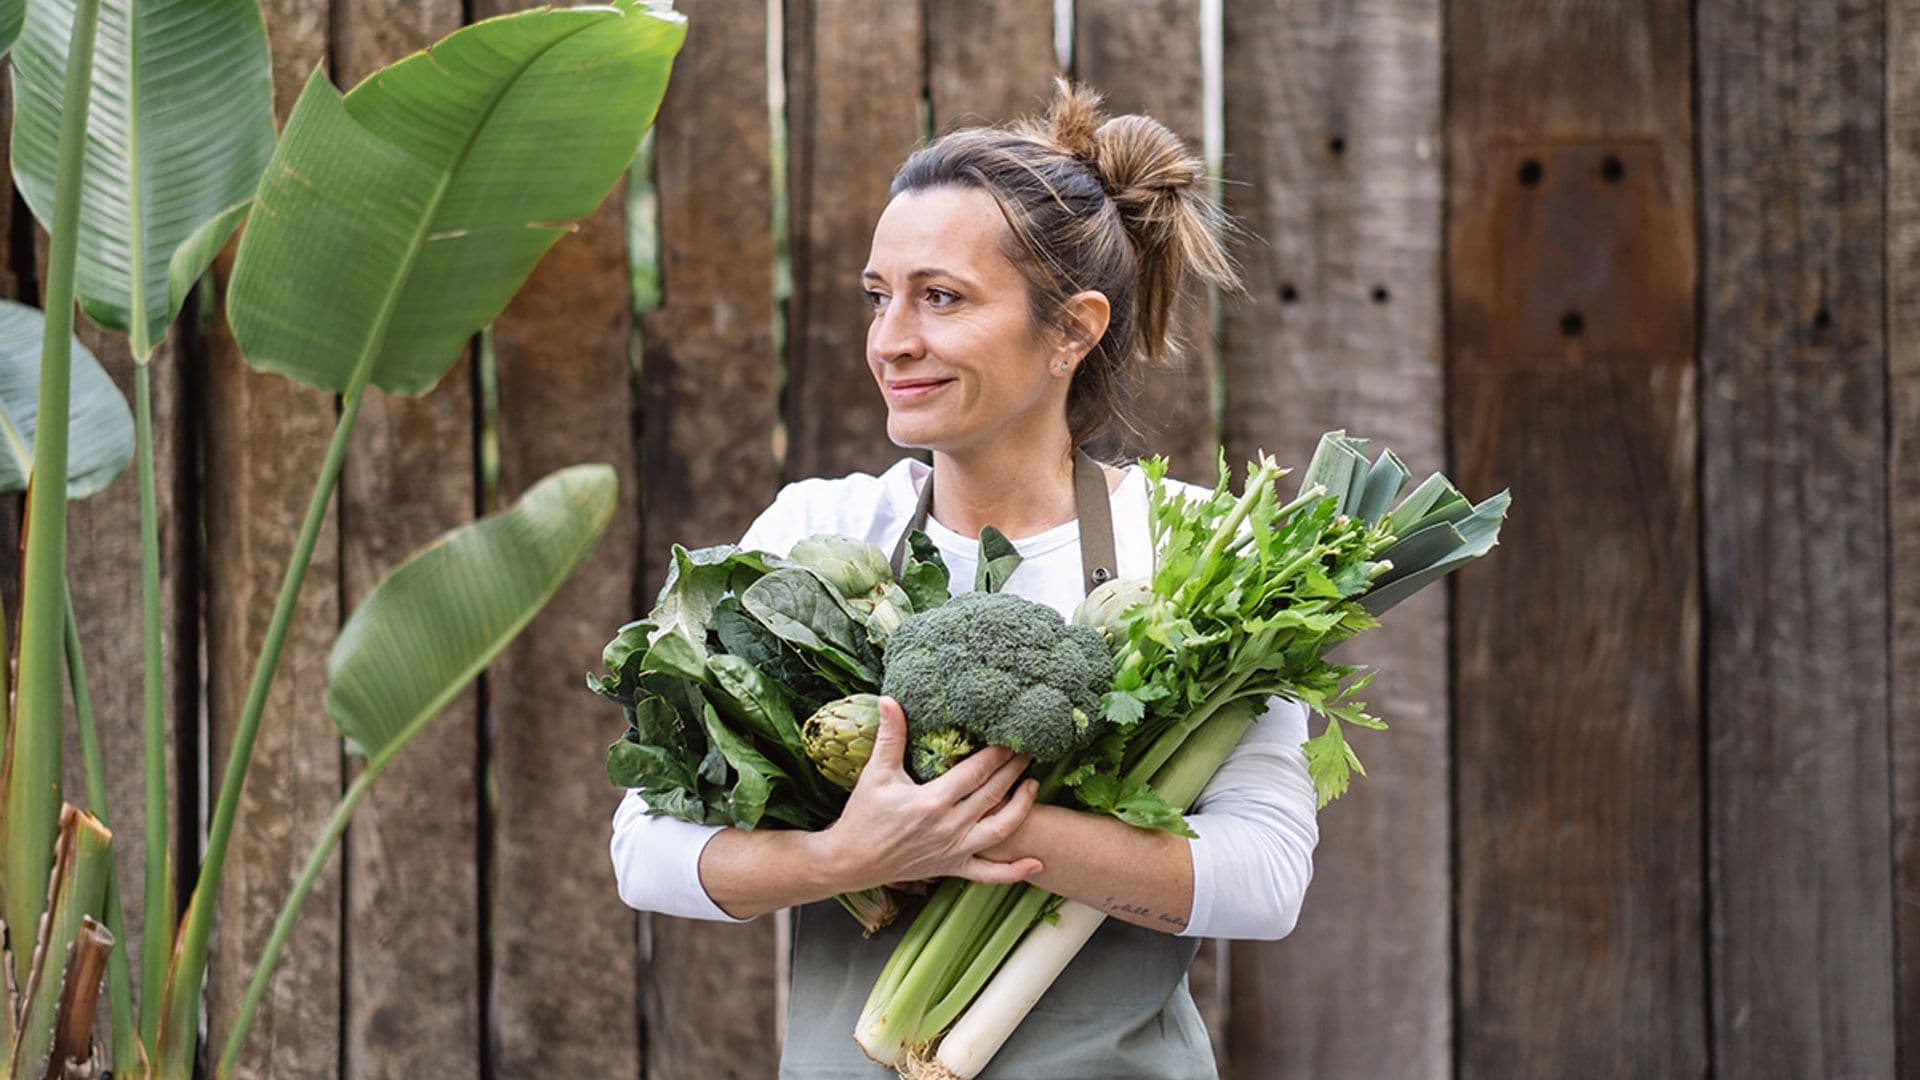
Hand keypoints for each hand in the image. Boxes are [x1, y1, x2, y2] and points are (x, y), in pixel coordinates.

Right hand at [818, 696, 1042, 889]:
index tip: (1012, 737)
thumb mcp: (876, 774)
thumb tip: (889, 700)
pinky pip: (989, 874)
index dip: (997, 753)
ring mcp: (953, 851)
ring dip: (1022, 807)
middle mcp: (949, 828)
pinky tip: (1036, 863)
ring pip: (1000, 829)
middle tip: (1030, 751)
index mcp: (932, 802)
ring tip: (1034, 785)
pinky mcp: (952, 868)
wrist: (850, 861)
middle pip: (993, 794)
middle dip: (1014, 770)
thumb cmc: (862, 816)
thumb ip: (889, 737)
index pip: (975, 772)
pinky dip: (1014, 871)